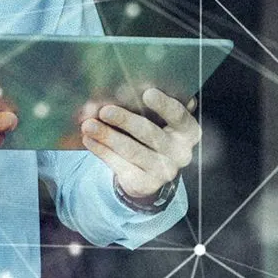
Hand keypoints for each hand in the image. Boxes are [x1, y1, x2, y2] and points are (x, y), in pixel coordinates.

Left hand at [81, 86, 199, 207]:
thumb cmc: (153, 133)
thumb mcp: (157, 120)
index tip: (147, 93)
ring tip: (88, 125)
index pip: (179, 116)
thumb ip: (143, 108)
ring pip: (132, 151)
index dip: (164, 105)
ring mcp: (164, 171)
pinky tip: (89, 140)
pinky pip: (120, 165)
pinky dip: (102, 151)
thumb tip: (110, 97)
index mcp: (188, 131)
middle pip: (150, 134)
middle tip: (104, 110)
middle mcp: (180, 152)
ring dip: (108, 136)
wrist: (151, 172)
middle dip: (125, 121)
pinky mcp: (146, 183)